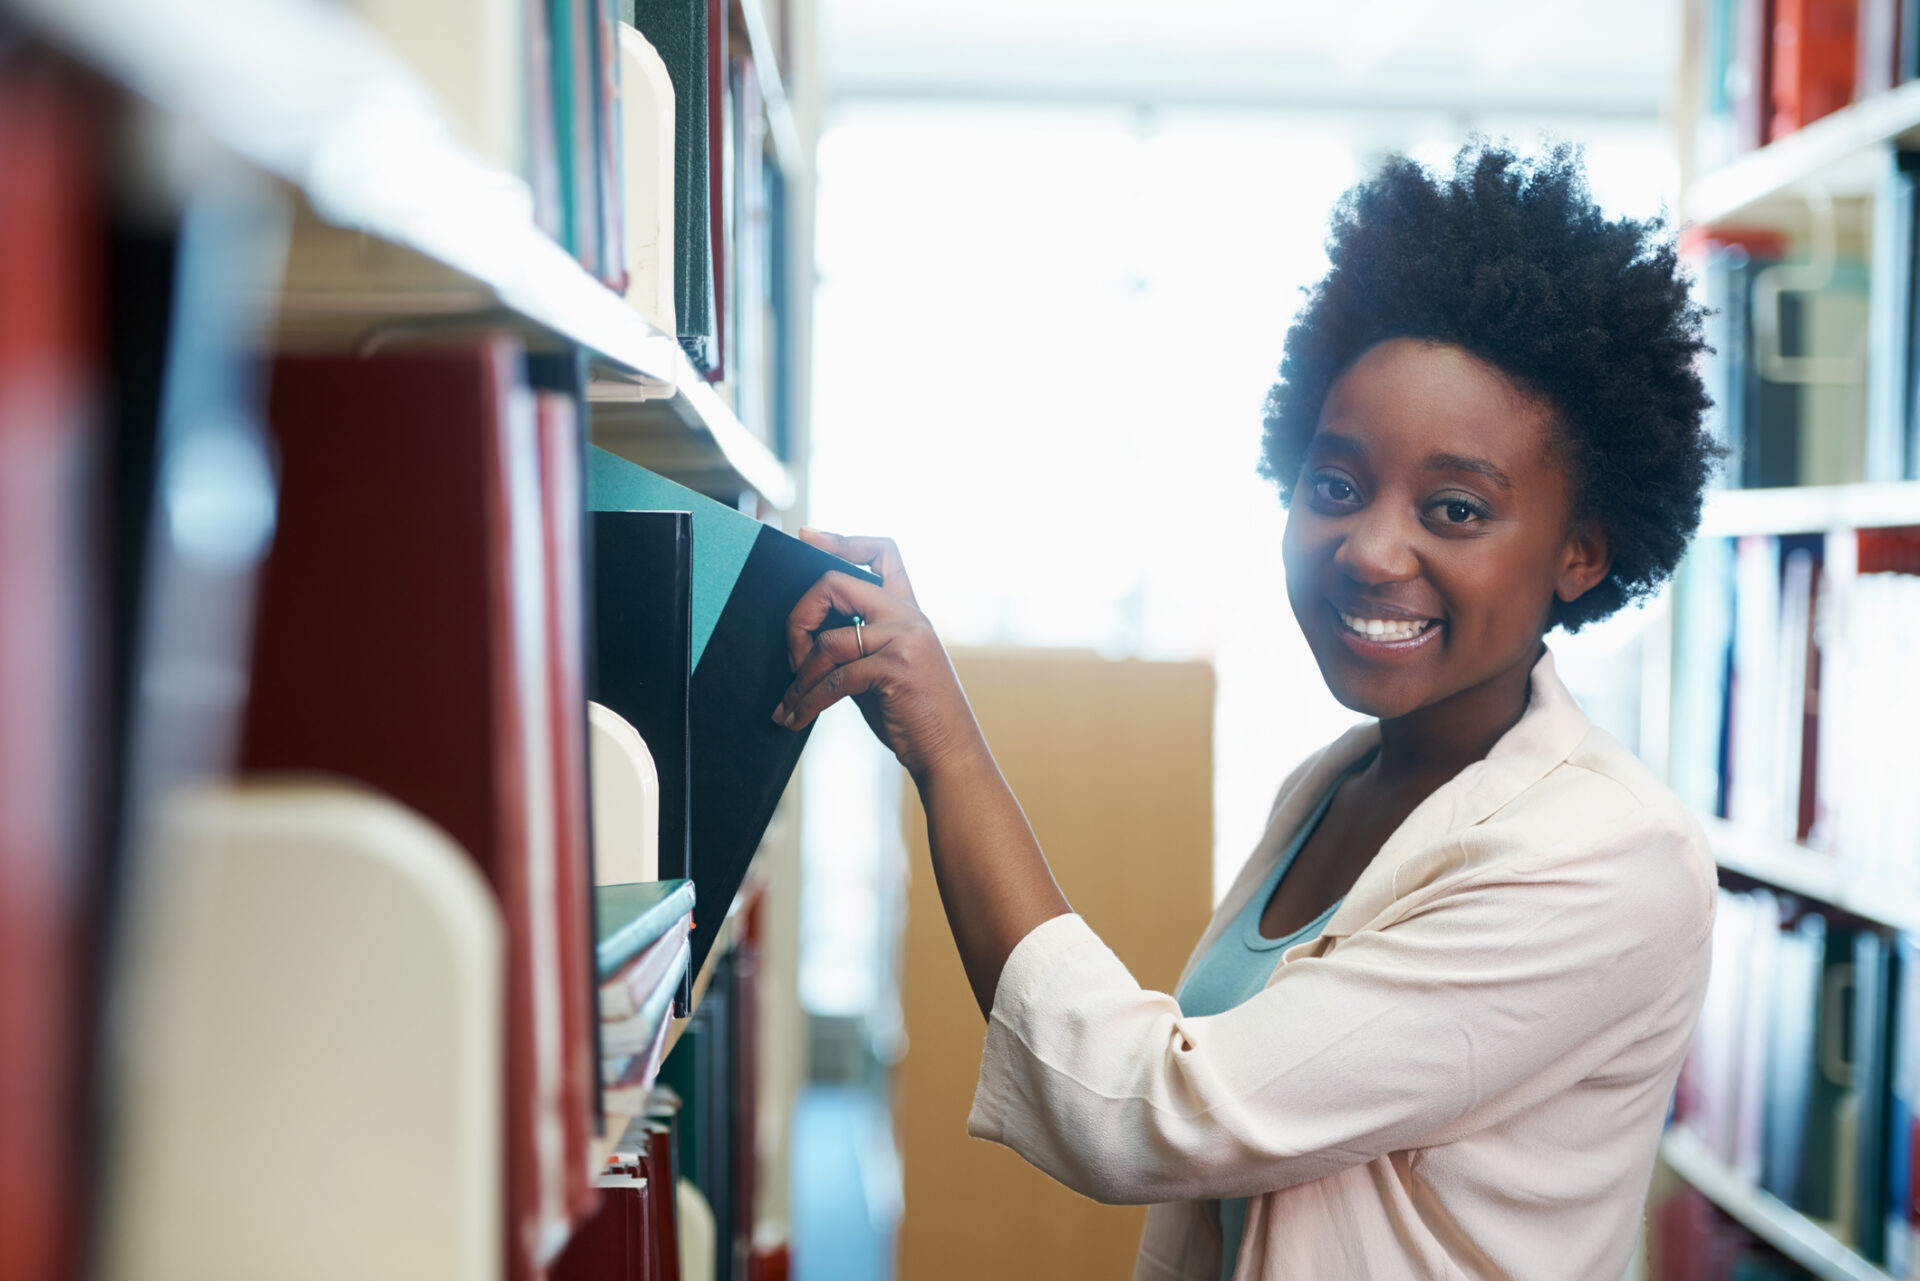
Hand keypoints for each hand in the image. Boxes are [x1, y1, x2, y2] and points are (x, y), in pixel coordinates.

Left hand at [774, 530, 985, 782]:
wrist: (949, 754)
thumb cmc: (913, 717)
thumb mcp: (884, 670)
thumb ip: (856, 645)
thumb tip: (805, 637)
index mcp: (909, 612)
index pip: (883, 552)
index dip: (841, 540)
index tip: (807, 537)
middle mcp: (909, 617)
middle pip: (836, 583)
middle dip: (800, 617)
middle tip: (791, 656)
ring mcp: (905, 639)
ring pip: (828, 640)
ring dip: (800, 678)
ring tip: (790, 704)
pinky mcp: (896, 668)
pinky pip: (835, 678)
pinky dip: (809, 701)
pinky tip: (798, 717)